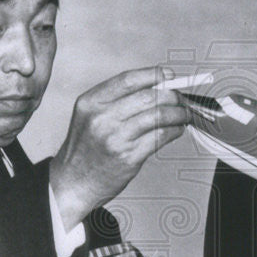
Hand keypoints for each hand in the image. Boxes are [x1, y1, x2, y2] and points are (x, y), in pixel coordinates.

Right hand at [49, 67, 190, 228]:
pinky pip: (161, 136)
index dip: (153, 74)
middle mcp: (102, 118)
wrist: (73, 182)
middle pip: (148, 96)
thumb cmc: (86, 149)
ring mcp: (116, 138)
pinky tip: (177, 130)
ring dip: (178, 113)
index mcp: (91, 102)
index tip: (168, 75)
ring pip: (158, 115)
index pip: (128, 80)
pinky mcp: (129, 156)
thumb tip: (155, 86)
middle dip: (171, 95)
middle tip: (180, 99)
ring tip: (183, 115)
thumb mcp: (90, 116)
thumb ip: (116, 100)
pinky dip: (175, 130)